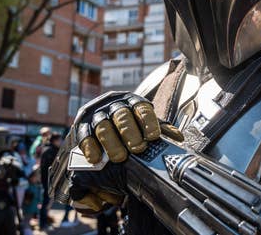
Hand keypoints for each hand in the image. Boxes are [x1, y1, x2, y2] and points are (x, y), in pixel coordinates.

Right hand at [69, 92, 182, 212]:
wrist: (101, 123)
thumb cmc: (129, 126)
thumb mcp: (144, 125)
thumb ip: (159, 129)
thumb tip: (179, 137)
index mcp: (132, 102)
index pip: (141, 108)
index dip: (148, 122)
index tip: (153, 137)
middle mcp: (113, 104)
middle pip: (122, 116)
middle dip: (130, 133)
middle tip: (137, 149)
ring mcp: (96, 114)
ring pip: (103, 126)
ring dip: (111, 143)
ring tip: (119, 158)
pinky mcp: (81, 125)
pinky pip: (84, 135)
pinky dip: (90, 148)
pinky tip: (96, 159)